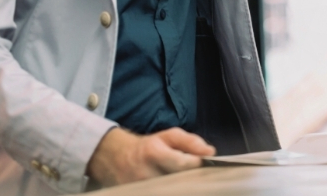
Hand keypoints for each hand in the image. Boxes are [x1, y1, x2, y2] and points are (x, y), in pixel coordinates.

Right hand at [86, 127, 214, 186]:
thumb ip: (191, 142)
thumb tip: (211, 152)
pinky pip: (161, 194)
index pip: (180, 164)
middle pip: (177, 183)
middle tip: (201, 180)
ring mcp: (139, 189)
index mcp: (153, 153)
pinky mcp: (136, 195)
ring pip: (170, 192)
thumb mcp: (168, 137)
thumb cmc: (148, 147)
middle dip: (192, 182)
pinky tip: (177, 189)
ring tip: (190, 186)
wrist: (115, 158)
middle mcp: (144, 173)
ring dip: (183, 190)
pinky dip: (173, 192)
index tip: (206, 165)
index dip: (196, 166)